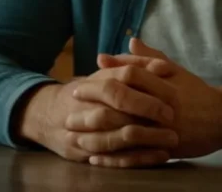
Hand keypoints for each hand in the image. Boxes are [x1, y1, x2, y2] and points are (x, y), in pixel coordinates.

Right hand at [15, 65, 178, 167]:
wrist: (49, 115)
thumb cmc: (90, 92)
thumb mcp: (107, 76)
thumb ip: (134, 66)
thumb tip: (160, 62)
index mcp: (95, 83)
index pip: (121, 79)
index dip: (146, 83)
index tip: (170, 93)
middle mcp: (86, 106)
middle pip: (117, 107)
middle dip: (146, 112)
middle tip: (172, 116)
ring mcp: (82, 131)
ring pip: (115, 136)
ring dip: (146, 139)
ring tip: (172, 139)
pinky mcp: (83, 152)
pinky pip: (112, 159)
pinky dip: (138, 158)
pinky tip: (160, 155)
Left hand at [74, 38, 221, 161]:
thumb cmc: (197, 92)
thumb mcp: (176, 71)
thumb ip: (151, 58)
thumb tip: (129, 41)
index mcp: (163, 83)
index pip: (128, 77)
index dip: (101, 81)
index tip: (80, 83)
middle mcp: (161, 105)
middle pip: (121, 105)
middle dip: (92, 108)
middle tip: (69, 109)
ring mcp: (164, 128)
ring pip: (124, 132)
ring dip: (97, 134)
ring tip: (74, 134)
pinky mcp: (166, 148)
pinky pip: (136, 155)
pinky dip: (113, 158)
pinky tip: (95, 158)